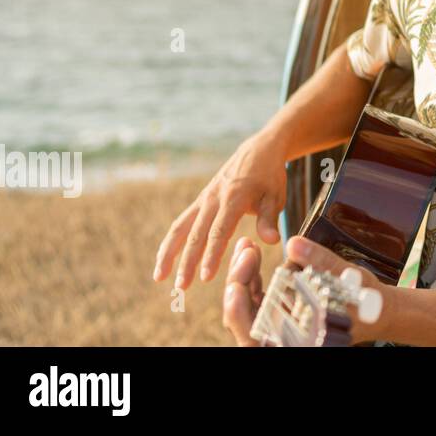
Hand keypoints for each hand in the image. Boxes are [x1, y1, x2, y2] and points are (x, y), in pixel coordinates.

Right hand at [153, 130, 287, 289]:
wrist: (259, 149)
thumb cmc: (270, 175)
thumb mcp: (276, 195)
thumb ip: (269, 219)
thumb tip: (272, 241)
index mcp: (234, 198)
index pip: (219, 231)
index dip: (212, 255)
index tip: (206, 277)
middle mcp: (213, 199)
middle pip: (196, 234)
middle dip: (187, 262)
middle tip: (182, 287)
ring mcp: (204, 199)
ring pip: (181, 228)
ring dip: (169, 253)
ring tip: (160, 277)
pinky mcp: (200, 201)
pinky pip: (181, 222)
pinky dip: (170, 241)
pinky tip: (163, 259)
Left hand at [222, 236, 386, 346]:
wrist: (378, 312)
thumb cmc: (366, 304)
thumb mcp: (349, 281)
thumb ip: (322, 263)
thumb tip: (293, 244)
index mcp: (296, 341)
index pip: (253, 335)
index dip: (240, 313)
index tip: (236, 286)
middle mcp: (282, 338)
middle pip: (244, 318)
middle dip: (239, 282)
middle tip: (246, 250)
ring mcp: (278, 326)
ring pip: (248, 306)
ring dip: (244, 276)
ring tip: (247, 246)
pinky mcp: (280, 314)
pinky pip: (258, 298)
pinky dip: (253, 277)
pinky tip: (254, 253)